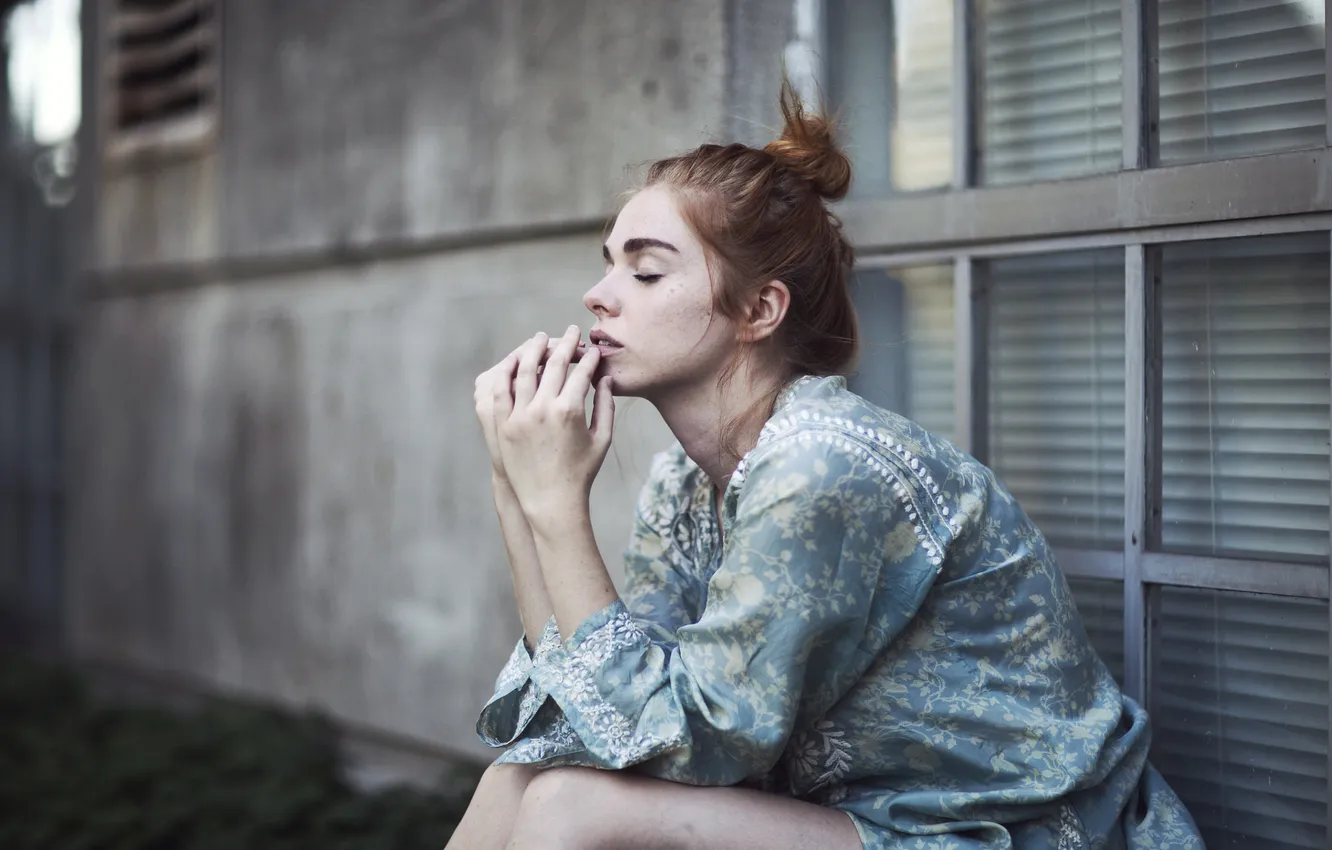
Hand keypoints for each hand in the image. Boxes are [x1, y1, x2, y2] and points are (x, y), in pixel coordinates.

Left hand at [474, 334, 592, 483]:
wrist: (550, 500)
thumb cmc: (581, 472)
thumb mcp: (602, 439)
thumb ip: (606, 405)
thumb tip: (606, 377)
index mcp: (571, 411)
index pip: (581, 372)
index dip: (589, 357)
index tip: (592, 350)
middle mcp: (543, 409)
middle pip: (554, 364)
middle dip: (565, 344)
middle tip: (571, 332)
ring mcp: (519, 416)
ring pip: (525, 370)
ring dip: (534, 349)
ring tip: (540, 338)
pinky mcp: (502, 425)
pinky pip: (501, 389)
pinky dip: (508, 371)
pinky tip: (515, 360)